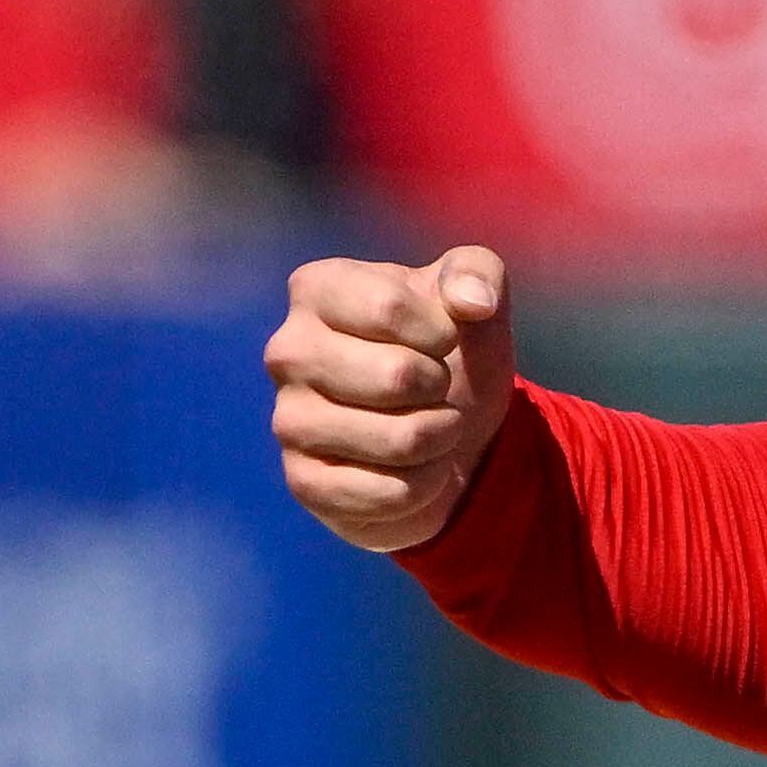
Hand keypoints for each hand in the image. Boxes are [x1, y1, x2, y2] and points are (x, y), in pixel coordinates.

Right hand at [266, 246, 516, 551]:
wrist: (444, 431)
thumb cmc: (449, 352)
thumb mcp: (474, 300)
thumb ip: (478, 274)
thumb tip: (473, 302)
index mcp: (316, 289)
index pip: (387, 307)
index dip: (442, 331)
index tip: (446, 338)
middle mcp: (287, 352)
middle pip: (395, 376)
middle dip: (442, 388)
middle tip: (438, 388)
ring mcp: (288, 420)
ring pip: (400, 441)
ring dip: (441, 438)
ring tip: (433, 426)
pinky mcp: (303, 482)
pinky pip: (389, 492)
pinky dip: (426, 483)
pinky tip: (416, 468)